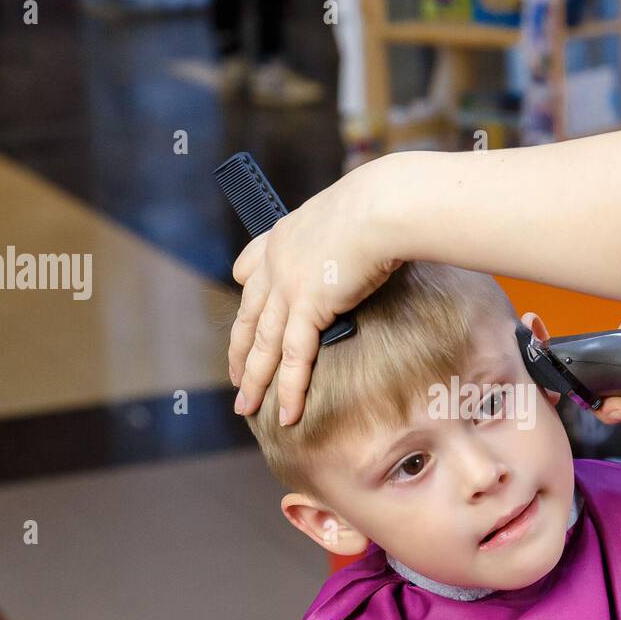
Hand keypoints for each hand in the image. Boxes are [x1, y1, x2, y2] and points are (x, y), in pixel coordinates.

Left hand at [228, 157, 403, 423]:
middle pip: (249, 317)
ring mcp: (288, 287)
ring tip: (247, 407)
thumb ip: (342, 236)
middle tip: (236, 379)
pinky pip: (294, 358)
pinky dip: (291, 390)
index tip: (241, 311)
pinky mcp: (308, 306)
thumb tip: (367, 243)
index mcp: (283, 238)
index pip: (249, 268)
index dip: (245, 294)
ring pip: (263, 344)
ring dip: (255, 381)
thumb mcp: (348, 216)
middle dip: (240, 352)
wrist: (384, 206)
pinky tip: (286, 414)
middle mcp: (276, 264)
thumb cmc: (382, 205)